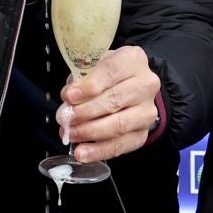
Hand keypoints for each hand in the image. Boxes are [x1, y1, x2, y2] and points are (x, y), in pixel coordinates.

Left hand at [56, 46, 160, 164]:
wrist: (130, 88)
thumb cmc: (106, 75)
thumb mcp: (94, 66)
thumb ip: (81, 79)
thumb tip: (68, 98)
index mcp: (132, 60)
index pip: (111, 72)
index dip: (89, 86)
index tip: (69, 96)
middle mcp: (146, 84)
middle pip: (115, 100)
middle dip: (86, 112)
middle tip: (65, 118)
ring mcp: (147, 110)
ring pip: (119, 124)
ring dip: (91, 132)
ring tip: (71, 134)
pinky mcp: (143, 133)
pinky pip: (122, 145)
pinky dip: (99, 151)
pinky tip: (83, 152)